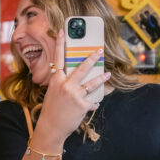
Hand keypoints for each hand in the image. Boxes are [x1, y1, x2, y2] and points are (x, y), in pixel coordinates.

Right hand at [35, 31, 110, 146]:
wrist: (51, 128)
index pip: (58, 58)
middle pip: (81, 68)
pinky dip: (93, 103)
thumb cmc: (51, 110)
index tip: (63, 31)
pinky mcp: (82, 106)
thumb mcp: (53, 92)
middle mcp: (65, 85)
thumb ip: (62, 83)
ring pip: (92, 83)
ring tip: (108, 74)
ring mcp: (74, 95)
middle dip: (92, 59)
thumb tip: (74, 76)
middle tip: (99, 51)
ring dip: (101, 78)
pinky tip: (93, 104)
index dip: (60, 44)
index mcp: (56, 80)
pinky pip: (92, 101)